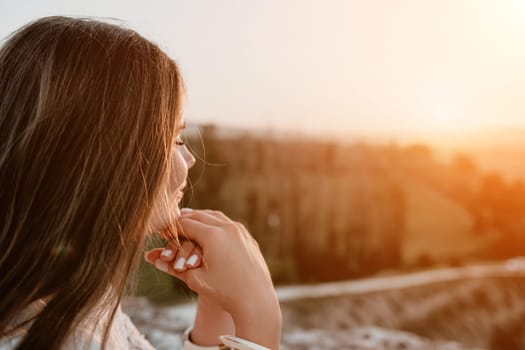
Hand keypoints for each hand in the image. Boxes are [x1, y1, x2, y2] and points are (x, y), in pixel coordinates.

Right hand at [145, 209, 280, 348]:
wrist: (256, 301)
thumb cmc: (223, 292)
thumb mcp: (195, 278)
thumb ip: (173, 266)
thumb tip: (151, 258)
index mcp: (213, 235)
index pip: (186, 224)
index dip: (172, 227)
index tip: (162, 229)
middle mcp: (228, 228)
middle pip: (201, 215)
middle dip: (185, 218)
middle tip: (173, 221)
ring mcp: (240, 231)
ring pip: (216, 216)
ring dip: (201, 217)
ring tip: (189, 219)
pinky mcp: (248, 238)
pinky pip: (228, 224)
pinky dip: (215, 222)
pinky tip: (209, 227)